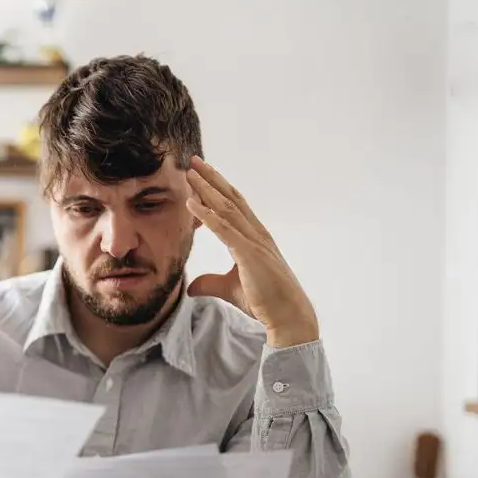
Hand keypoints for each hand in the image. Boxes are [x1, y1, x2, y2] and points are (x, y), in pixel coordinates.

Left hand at [185, 156, 319, 348]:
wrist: (287, 317)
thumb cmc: (264, 301)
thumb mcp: (229, 289)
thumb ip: (210, 283)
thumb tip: (190, 287)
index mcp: (253, 238)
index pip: (232, 207)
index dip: (216, 189)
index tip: (199, 174)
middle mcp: (255, 234)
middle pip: (230, 199)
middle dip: (211, 179)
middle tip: (193, 161)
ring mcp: (255, 242)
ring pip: (227, 209)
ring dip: (207, 190)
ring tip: (190, 174)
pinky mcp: (250, 255)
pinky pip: (225, 230)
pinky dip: (207, 215)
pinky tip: (192, 203)